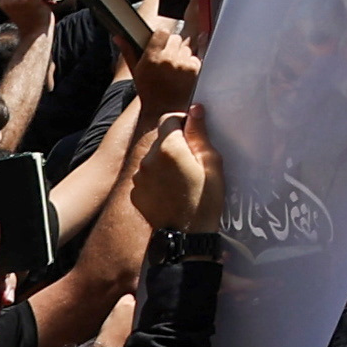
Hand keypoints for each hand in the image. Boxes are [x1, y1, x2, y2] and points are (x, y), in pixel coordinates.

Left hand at [135, 112, 228, 234]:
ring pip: (152, 158)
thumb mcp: (211, 163)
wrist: (186, 236)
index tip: (194, 133)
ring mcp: (138, 177)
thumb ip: (200, 133)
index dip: (182, 122)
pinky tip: (170, 191)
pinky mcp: (135, 193)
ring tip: (181, 179)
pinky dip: (156, 178)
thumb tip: (195, 109)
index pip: (168, 118)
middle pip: (160, 139)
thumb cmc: (205, 199)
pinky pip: (146, 176)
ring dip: (164, 161)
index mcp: (168, 148)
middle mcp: (148, 159)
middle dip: (175, 144)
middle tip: (192, 161)